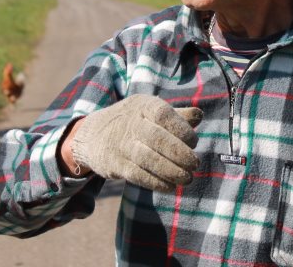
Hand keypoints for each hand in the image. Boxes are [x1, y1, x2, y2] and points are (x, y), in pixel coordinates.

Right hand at [69, 95, 201, 191]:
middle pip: (157, 138)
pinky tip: (171, 186)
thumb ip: (176, 115)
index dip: (181, 128)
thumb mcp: (151, 110)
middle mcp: (130, 123)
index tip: (194, 142)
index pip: (163, 114)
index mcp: (143, 105)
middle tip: (195, 164)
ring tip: (187, 178)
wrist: (93, 134)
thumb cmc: (133, 121)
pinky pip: (137, 175)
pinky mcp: (114, 164)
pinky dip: (156, 182)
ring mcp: (121, 144)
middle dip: (179, 153)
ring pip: (148, 159)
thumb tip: (199, 115)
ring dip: (171, 171)